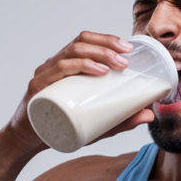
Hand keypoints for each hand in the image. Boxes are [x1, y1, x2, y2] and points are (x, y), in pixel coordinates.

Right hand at [4, 32, 152, 154]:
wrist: (30, 141)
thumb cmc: (63, 125)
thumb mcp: (98, 123)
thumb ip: (122, 118)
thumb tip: (150, 114)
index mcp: (68, 66)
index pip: (86, 41)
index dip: (107, 39)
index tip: (129, 47)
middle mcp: (55, 65)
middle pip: (81, 43)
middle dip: (107, 46)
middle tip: (127, 59)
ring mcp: (46, 75)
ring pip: (71, 52)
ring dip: (98, 54)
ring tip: (117, 65)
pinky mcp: (38, 88)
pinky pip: (58, 70)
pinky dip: (79, 66)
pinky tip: (97, 71)